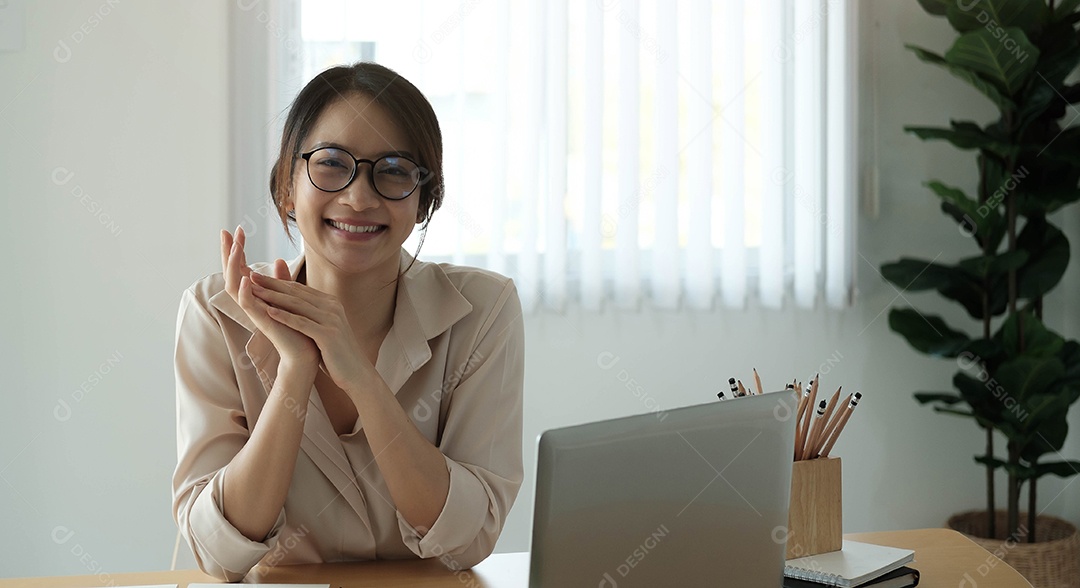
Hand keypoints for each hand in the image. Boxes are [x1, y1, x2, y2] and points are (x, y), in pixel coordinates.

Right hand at [220, 227, 317, 368]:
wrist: (305, 353)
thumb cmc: (298, 328)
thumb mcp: (289, 297)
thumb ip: (281, 280)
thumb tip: (279, 260)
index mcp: (257, 295)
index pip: (241, 268)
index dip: (237, 249)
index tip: (236, 228)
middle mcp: (251, 301)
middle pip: (232, 273)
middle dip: (228, 252)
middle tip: (226, 231)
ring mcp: (254, 311)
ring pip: (234, 286)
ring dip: (233, 267)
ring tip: (234, 248)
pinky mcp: (261, 322)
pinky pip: (247, 306)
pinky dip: (245, 293)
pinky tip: (246, 279)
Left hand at [247, 272, 372, 395]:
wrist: (356, 373)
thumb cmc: (337, 353)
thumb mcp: (325, 328)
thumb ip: (314, 314)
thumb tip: (296, 305)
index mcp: (330, 303)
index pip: (299, 289)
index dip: (278, 281)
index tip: (258, 276)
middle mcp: (332, 307)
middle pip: (297, 293)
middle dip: (273, 284)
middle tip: (252, 276)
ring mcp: (331, 320)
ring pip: (297, 305)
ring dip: (274, 297)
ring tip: (255, 291)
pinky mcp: (328, 335)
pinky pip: (302, 323)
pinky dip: (285, 317)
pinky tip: (269, 312)